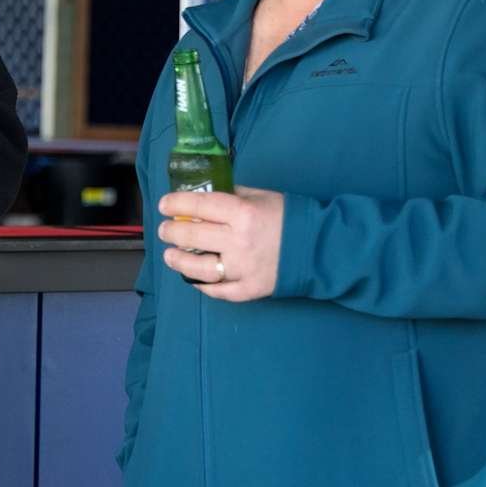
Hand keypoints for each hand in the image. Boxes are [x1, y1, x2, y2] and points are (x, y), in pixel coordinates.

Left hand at [158, 186, 284, 301]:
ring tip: (169, 256)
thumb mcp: (262, 196)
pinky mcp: (250, 290)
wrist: (321, 247)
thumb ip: (233, 196)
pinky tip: (193, 279)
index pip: (200, 206)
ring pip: (199, 268)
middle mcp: (239, 241)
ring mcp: (243, 269)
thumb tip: (205, 198)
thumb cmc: (290, 216)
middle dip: (172, 231)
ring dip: (179, 261)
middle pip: (193, 236)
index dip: (177, 203)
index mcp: (243, 213)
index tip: (164, 204)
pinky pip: (219, 290)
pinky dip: (203, 285)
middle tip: (165, 230)